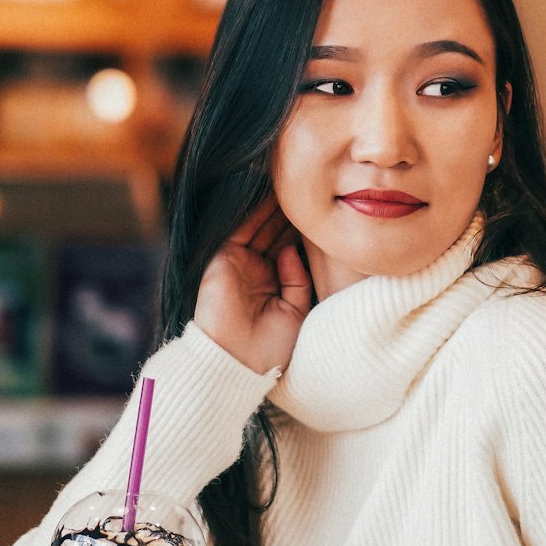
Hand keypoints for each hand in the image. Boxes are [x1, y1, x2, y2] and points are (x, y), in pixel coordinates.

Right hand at [193, 196, 312, 372]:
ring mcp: (239, 262)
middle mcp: (257, 269)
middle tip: (308, 184)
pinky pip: (240, 228)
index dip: (304, 227)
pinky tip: (269, 192)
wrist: (237, 364)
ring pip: (258, 225)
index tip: (322, 206)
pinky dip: (252, 210)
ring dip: (274, 204)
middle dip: (291, 209)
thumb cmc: (269, 349)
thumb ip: (298, 280)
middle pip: (274, 230)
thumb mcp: (295, 312)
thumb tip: (291, 250)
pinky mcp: (223, 259)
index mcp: (275, 282)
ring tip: (291, 181)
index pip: (290, 245)